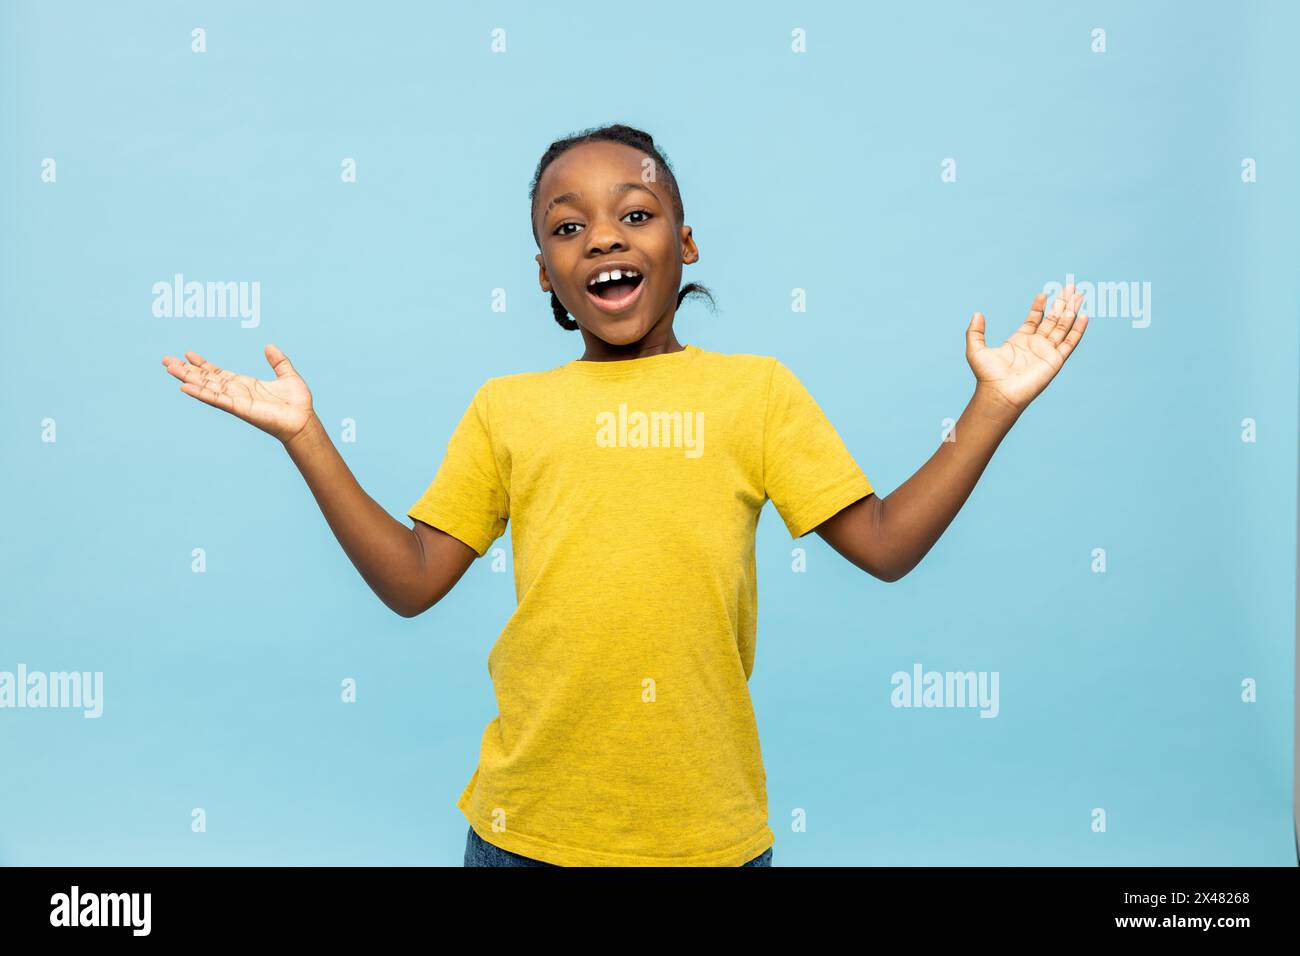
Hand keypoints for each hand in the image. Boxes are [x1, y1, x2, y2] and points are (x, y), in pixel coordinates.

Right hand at [161, 344, 314, 443]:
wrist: (304, 420)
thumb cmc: (298, 403)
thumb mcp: (287, 374)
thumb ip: (278, 361)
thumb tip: (269, 346)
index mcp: (245, 384)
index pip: (218, 373)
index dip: (203, 364)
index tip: (188, 354)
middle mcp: (236, 392)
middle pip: (206, 379)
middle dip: (187, 370)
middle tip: (166, 360)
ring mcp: (235, 400)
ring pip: (206, 387)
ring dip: (187, 378)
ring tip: (169, 368)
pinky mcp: (239, 408)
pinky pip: (216, 399)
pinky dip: (200, 393)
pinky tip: (184, 387)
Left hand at [965, 285, 1087, 413]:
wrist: (999, 393)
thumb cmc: (987, 376)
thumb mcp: (976, 350)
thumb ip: (975, 331)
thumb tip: (977, 314)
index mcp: (1020, 341)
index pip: (1035, 319)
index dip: (1040, 306)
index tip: (1044, 293)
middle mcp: (1036, 345)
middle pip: (1053, 319)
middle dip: (1061, 303)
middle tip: (1069, 287)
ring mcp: (1047, 352)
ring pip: (1063, 327)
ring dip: (1071, 311)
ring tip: (1079, 295)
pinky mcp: (1055, 360)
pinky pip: (1070, 343)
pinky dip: (1078, 330)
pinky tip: (1084, 316)